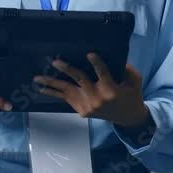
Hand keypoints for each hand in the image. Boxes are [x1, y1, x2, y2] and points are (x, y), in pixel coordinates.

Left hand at [33, 53, 147, 126]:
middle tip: (55, 61)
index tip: (89, 54)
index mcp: (111, 90)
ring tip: (37, 78)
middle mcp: (97, 98)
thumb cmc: (131, 95)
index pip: (103, 73)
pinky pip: (66, 99)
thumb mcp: (134, 80)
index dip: (96, 63)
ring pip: (67, 92)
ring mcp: (87, 106)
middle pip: (80, 80)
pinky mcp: (81, 111)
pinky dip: (54, 93)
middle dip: (67, 70)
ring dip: (51, 84)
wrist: (127, 118)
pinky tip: (42, 88)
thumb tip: (114, 57)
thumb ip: (126, 69)